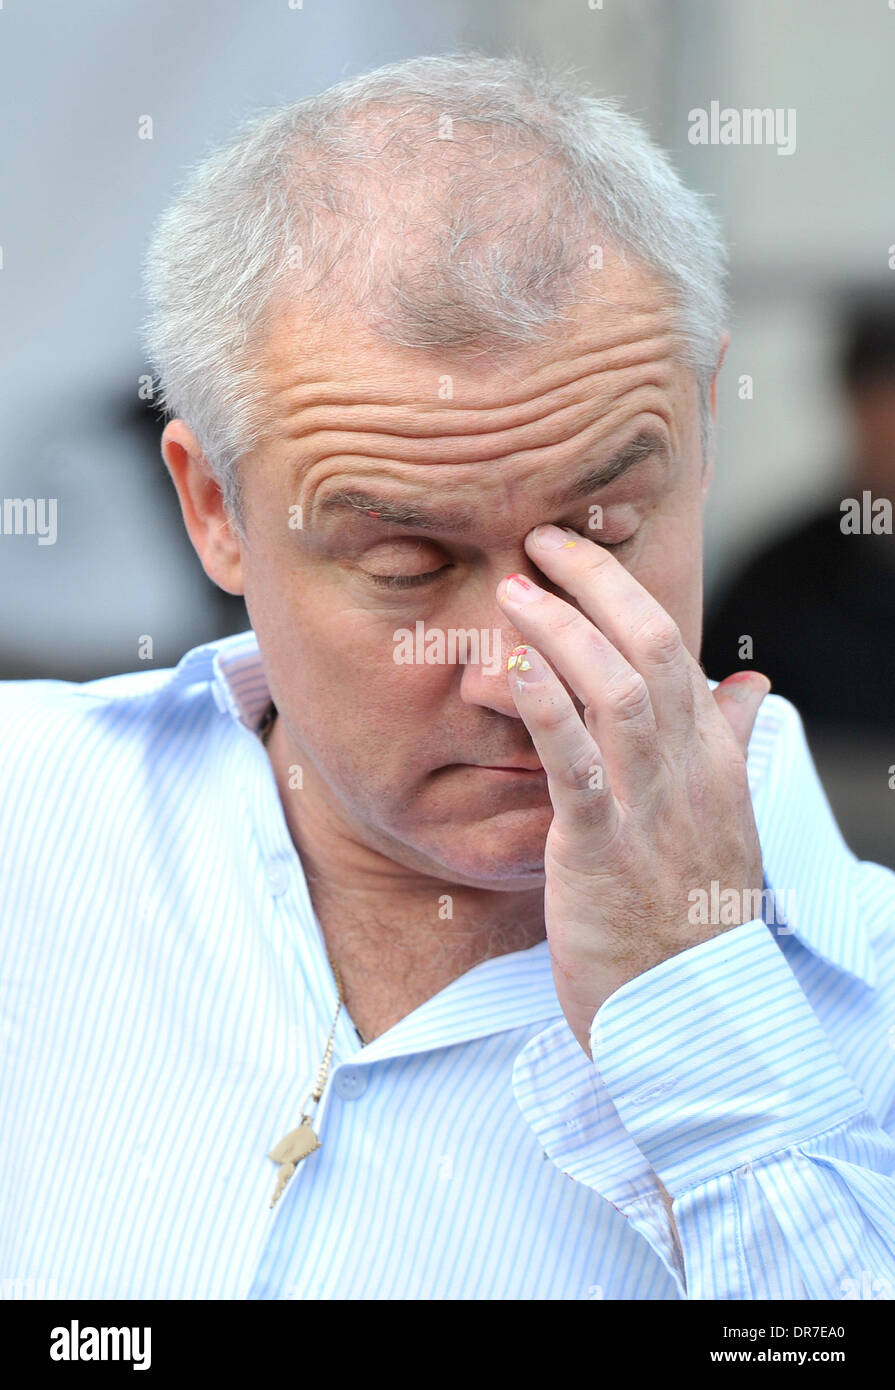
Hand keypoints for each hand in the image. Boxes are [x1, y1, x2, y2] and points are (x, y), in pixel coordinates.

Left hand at [496, 522, 770, 1058]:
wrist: (691, 1018)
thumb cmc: (691, 917)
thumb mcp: (724, 821)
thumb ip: (730, 745)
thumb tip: (746, 683)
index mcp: (713, 759)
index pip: (677, 651)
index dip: (625, 592)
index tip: (579, 553)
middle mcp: (688, 770)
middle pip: (652, 647)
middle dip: (596, 582)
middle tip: (542, 538)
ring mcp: (647, 806)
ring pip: (615, 689)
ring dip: (562, 628)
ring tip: (515, 585)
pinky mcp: (600, 848)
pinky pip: (574, 762)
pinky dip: (544, 705)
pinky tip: (511, 664)